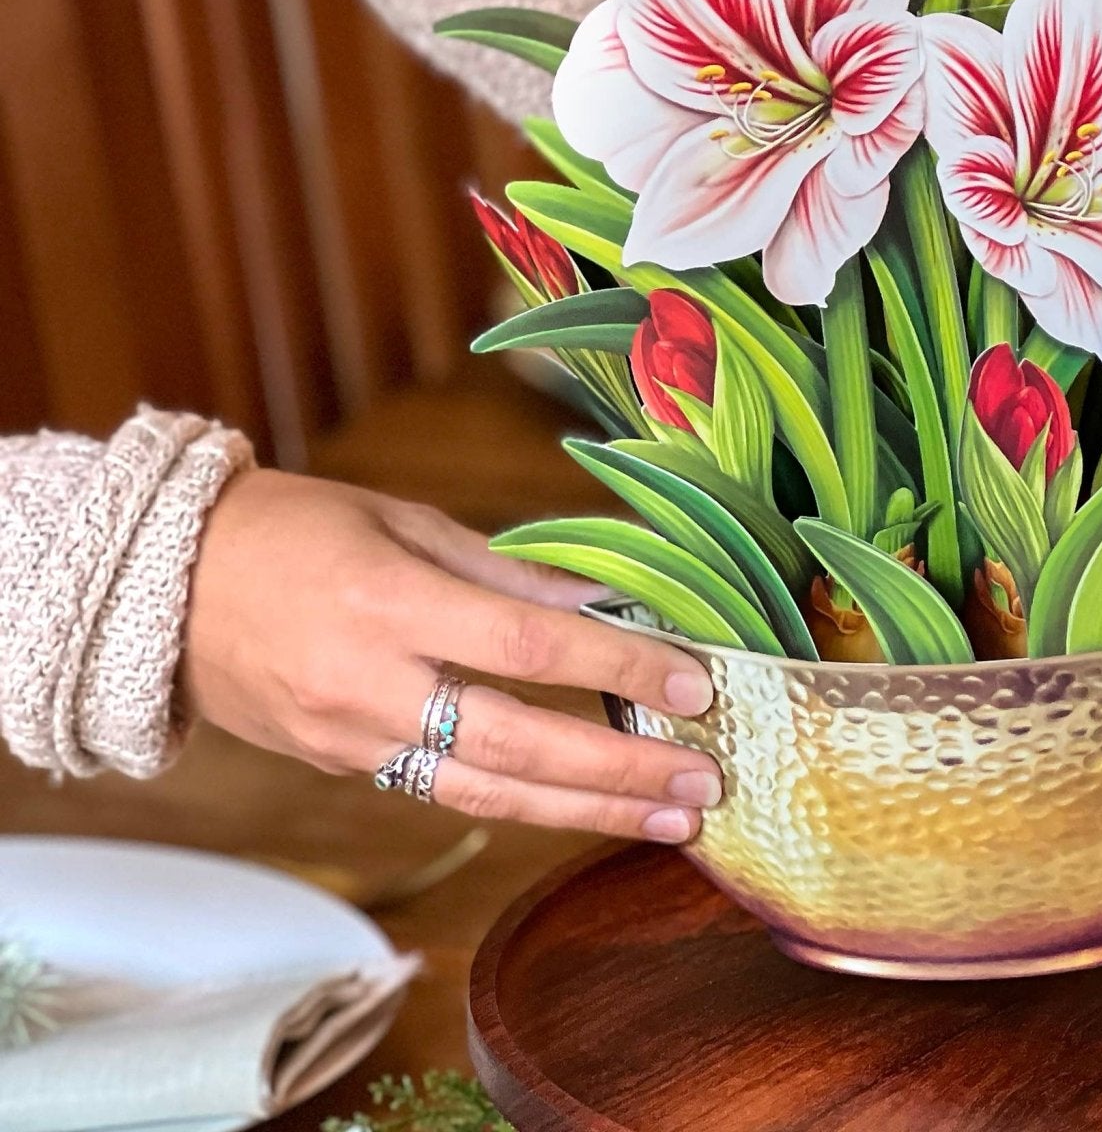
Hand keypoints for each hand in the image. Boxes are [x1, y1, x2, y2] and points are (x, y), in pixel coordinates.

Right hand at [182, 468, 719, 841]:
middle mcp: (369, 684)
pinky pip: (442, 792)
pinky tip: (584, 804)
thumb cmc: (296, 529)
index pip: (527, 646)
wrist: (160, 587)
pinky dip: (520, 802)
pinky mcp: (339, 767)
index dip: (616, 667)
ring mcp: (349, 738)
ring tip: (667, 820)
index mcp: (390, 603)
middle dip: (619, 770)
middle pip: (516, 744)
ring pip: (485, 794)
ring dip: (586, 810)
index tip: (692, 683)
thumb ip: (506, 573)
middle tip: (703, 785)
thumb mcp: (404, 521)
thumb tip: (602, 603)